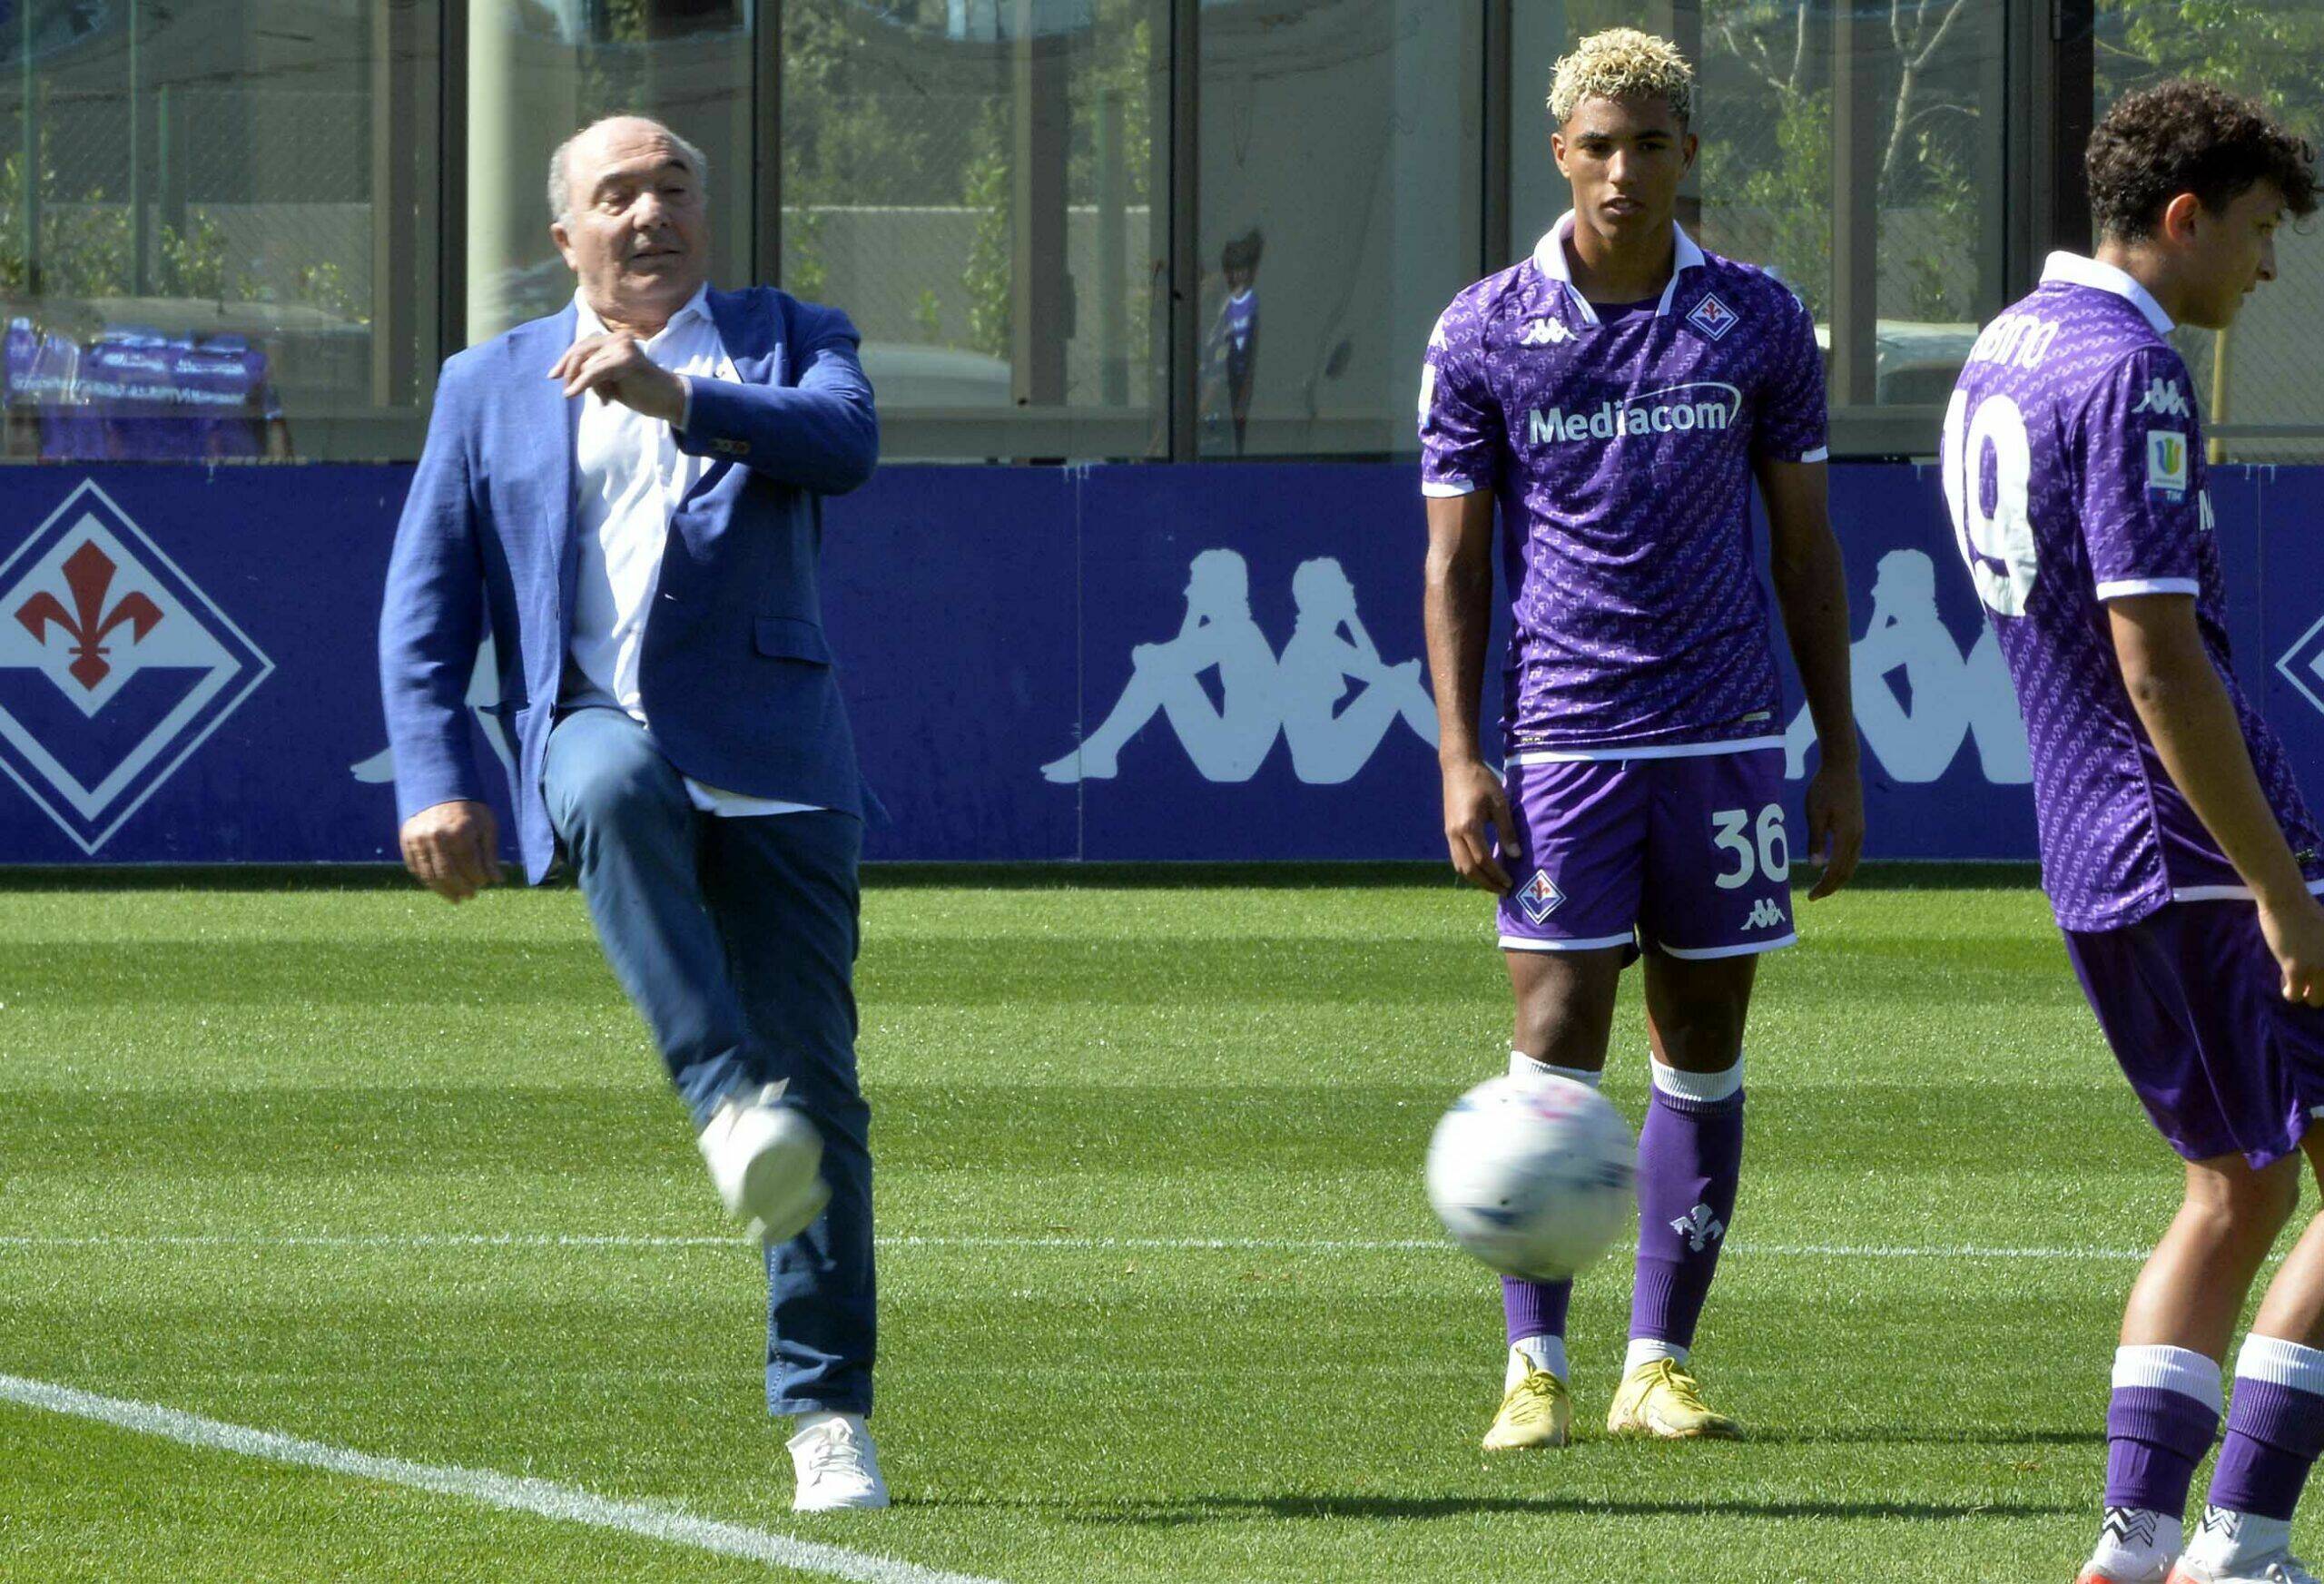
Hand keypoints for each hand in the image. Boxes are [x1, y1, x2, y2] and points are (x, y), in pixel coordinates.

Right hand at [399, 800, 500, 902]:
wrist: (438, 786)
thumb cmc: (468, 808)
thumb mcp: (486, 825)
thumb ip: (490, 854)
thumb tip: (498, 880)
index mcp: (460, 832)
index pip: (470, 867)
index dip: (478, 879)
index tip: (484, 883)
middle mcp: (436, 837)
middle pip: (448, 875)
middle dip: (461, 889)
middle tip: (470, 896)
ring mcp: (418, 839)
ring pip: (429, 875)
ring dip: (443, 891)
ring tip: (455, 898)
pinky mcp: (406, 840)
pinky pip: (416, 868)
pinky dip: (427, 880)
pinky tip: (439, 886)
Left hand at [548, 333, 686, 423]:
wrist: (669, 398)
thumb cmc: (641, 391)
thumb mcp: (611, 378)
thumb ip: (593, 370)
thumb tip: (565, 374)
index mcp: (615, 339)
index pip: (583, 345)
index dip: (566, 360)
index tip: (553, 375)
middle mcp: (618, 338)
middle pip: (580, 351)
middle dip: (569, 371)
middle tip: (566, 390)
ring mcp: (622, 347)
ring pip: (587, 364)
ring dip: (590, 386)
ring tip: (607, 398)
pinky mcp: (625, 360)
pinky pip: (594, 372)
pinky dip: (581, 383)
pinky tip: (571, 393)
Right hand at [1442, 757, 1518, 894]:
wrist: (1458, 767)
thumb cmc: (1482, 782)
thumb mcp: (1500, 804)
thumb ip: (1507, 831)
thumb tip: (1515, 855)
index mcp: (1468, 827)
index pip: (1483, 860)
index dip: (1496, 874)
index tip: (1510, 882)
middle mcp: (1454, 834)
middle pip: (1468, 869)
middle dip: (1486, 883)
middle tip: (1504, 890)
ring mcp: (1449, 834)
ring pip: (1460, 866)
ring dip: (1476, 879)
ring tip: (1494, 884)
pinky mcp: (1448, 831)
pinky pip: (1457, 858)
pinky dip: (1469, 869)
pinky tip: (1482, 870)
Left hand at [1802, 756, 1864, 900]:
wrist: (1842, 768)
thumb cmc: (1824, 789)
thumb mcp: (1814, 814)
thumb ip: (1816, 841)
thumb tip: (1816, 868)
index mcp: (1847, 836)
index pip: (1836, 870)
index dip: (1824, 886)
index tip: (1810, 897)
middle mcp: (1857, 837)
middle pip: (1847, 871)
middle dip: (1831, 886)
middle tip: (1814, 896)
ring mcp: (1860, 832)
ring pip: (1852, 863)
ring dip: (1838, 877)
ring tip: (1822, 886)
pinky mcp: (1858, 826)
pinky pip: (1853, 854)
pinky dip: (1843, 866)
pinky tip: (1831, 867)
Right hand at [2259, 888, 2323, 1004]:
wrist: (2287, 901)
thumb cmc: (2306, 911)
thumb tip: (2319, 967)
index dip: (2323, 980)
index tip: (2314, 973)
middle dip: (2316, 990)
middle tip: (2304, 978)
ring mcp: (2318, 968)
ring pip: (2315, 1000)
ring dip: (2303, 992)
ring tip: (2294, 978)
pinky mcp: (2297, 970)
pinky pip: (2294, 995)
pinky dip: (2288, 991)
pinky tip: (2283, 978)